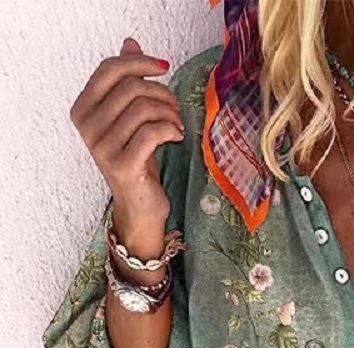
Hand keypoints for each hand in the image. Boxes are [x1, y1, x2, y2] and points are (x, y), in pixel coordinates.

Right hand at [69, 37, 183, 238]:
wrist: (140, 204)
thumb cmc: (137, 158)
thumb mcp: (131, 116)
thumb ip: (127, 81)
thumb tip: (130, 43)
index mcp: (83, 109)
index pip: (110, 69)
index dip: (140, 63)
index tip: (165, 68)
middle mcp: (87, 127)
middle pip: (131, 87)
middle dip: (162, 93)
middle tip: (175, 109)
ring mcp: (102, 147)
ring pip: (143, 108)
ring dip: (169, 113)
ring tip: (177, 124)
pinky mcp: (122, 165)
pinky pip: (152, 132)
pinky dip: (171, 129)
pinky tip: (177, 136)